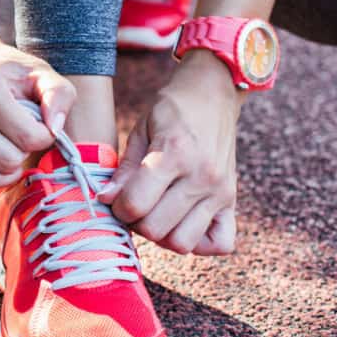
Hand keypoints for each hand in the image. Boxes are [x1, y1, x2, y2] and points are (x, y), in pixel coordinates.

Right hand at [0, 29, 74, 208]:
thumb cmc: (8, 71)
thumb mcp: (40, 72)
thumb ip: (58, 95)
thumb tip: (54, 130)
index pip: (28, 138)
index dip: (45, 137)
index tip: (41, 126)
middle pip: (4, 161)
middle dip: (22, 155)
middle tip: (21, 139)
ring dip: (0, 177)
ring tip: (7, 158)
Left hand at [97, 51, 240, 254]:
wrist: (214, 93)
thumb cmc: (172, 109)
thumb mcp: (140, 129)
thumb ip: (124, 168)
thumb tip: (105, 199)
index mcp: (174, 154)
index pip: (136, 204)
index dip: (117, 207)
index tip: (115, 197)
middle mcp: (202, 177)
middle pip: (157, 229)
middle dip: (136, 222)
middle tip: (133, 204)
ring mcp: (220, 192)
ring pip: (183, 243)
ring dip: (163, 235)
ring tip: (156, 213)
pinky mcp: (232, 200)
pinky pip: (220, 243)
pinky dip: (199, 242)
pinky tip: (182, 222)